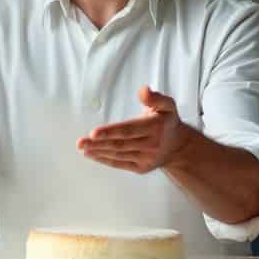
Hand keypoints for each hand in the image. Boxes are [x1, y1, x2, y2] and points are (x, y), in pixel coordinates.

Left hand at [77, 86, 194, 173]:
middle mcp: (151, 145)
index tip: (93, 133)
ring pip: (118, 155)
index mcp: (154, 127)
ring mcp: (146, 158)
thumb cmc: (166, 122)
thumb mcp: (167, 105)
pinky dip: (104, 160)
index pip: (128, 130)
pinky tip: (92, 155)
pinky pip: (120, 164)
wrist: (178, 147)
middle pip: (120, 144)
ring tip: (83, 148)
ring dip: (98, 152)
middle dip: (98, 144)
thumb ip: (155, 97)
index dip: (110, 132)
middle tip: (80, 142)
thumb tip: (143, 90)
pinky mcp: (141, 168)